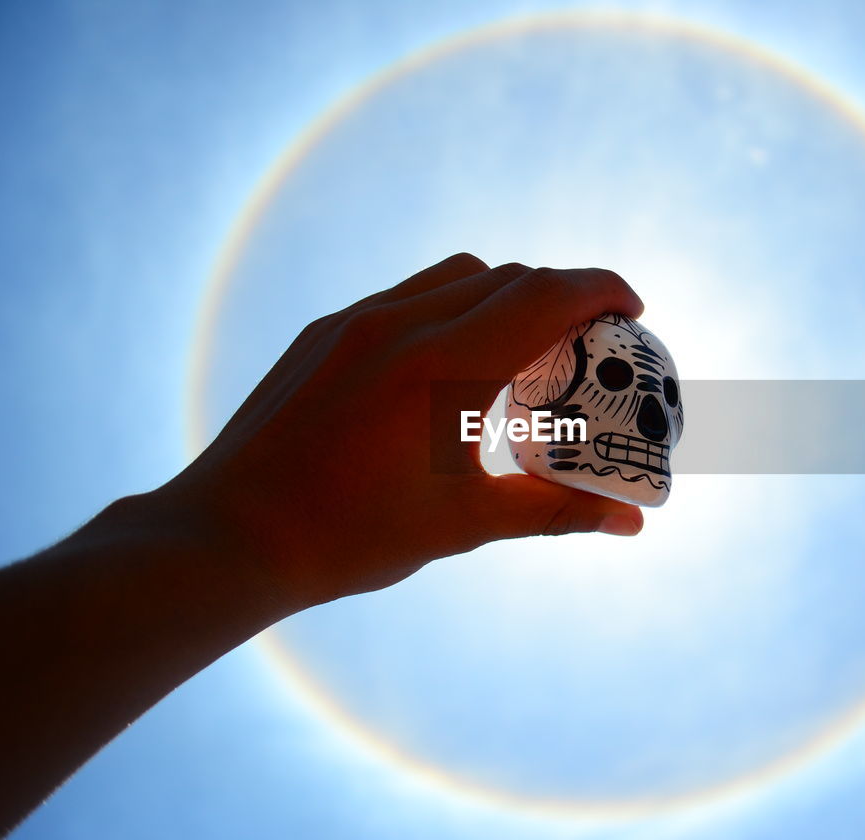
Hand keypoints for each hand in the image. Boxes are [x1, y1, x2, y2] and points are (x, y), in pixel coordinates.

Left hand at [158, 253, 646, 608]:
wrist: (231, 538)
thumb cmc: (350, 538)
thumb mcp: (464, 524)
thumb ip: (556, 510)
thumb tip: (631, 522)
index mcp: (444, 366)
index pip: (545, 295)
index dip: (601, 290)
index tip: (633, 310)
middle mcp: (400, 324)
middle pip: (508, 276)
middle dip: (559, 297)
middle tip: (585, 344)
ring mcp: (354, 323)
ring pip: (454, 276)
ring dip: (503, 296)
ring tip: (519, 353)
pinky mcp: (322, 335)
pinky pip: (406, 297)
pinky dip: (450, 310)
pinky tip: (449, 368)